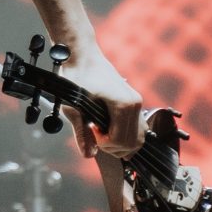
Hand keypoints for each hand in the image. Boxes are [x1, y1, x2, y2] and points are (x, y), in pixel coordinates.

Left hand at [59, 41, 143, 160]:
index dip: (104, 144)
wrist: (83, 56)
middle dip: (114, 147)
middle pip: (134, 143)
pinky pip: (138, 127)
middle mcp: (135, 104)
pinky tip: (110, 130)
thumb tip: (88, 155)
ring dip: (122, 143)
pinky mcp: (134, 101)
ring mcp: (136, 102)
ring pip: (139, 137)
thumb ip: (82, 133)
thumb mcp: (73, 107)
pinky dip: (127, 135)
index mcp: (123, 105)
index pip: (121, 140)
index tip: (91, 132)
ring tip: (103, 134)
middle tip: (96, 136)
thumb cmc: (76, 77)